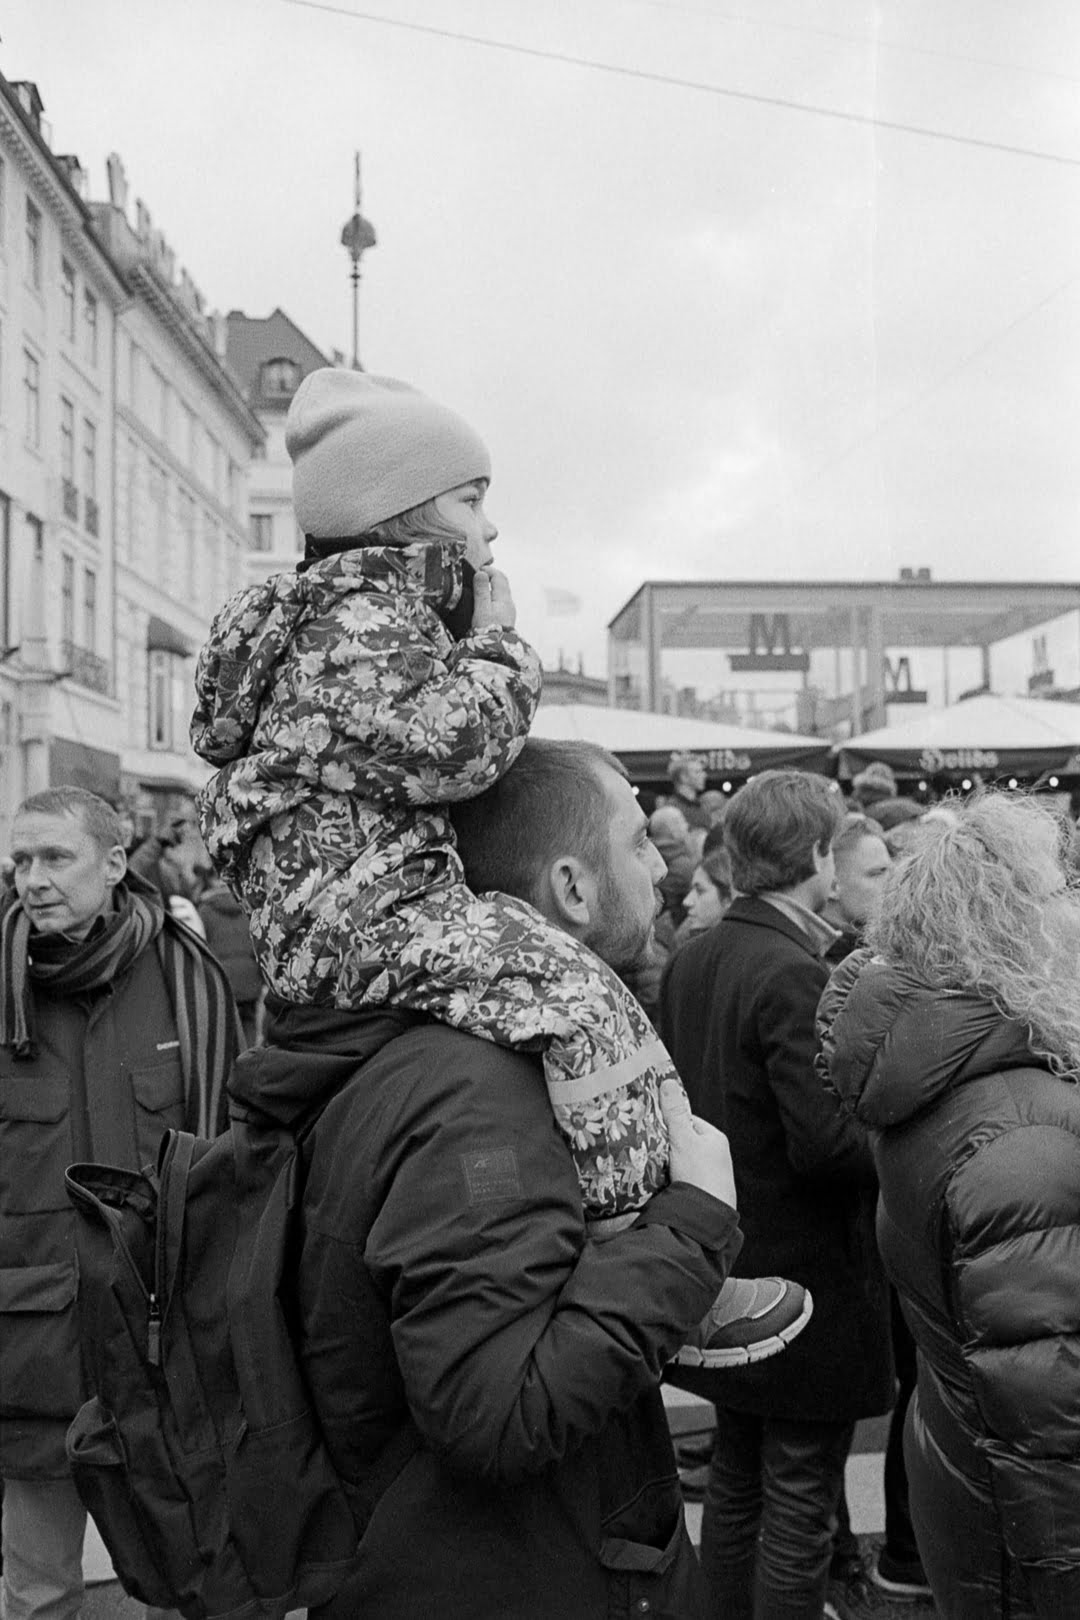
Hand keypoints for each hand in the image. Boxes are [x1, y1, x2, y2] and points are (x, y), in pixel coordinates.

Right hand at [472, 567, 516, 630]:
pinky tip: (484, 602)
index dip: (489, 570)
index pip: (499, 577)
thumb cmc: (488, 630)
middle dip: (491, 576)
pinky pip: (500, 602)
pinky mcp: (506, 619)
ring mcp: (509, 612)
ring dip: (492, 587)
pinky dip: (493, 596)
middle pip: (503, 583)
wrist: (496, 650)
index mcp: (504, 598)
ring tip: (479, 588)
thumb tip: (481, 573)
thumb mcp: (481, 609)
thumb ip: (481, 590)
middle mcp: (509, 603)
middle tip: (478, 575)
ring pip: (502, 593)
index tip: (477, 570)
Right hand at [660, 1078, 736, 1208]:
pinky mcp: (701, 1194)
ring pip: (681, 1162)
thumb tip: (668, 1082)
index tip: (651, 1123)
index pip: (689, 1121)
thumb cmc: (698, 1172)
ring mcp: (710, 1177)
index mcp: (715, 1139)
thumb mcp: (683, 1138)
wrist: (705, 1216)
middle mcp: (716, 1157)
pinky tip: (659, 1181)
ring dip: (666, 1163)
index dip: (669, 1121)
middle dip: (666, 1144)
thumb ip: (674, 1112)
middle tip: (646, 1144)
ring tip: (649, 1163)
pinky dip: (670, 1179)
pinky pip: (681, 1179)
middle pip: (684, 1143)